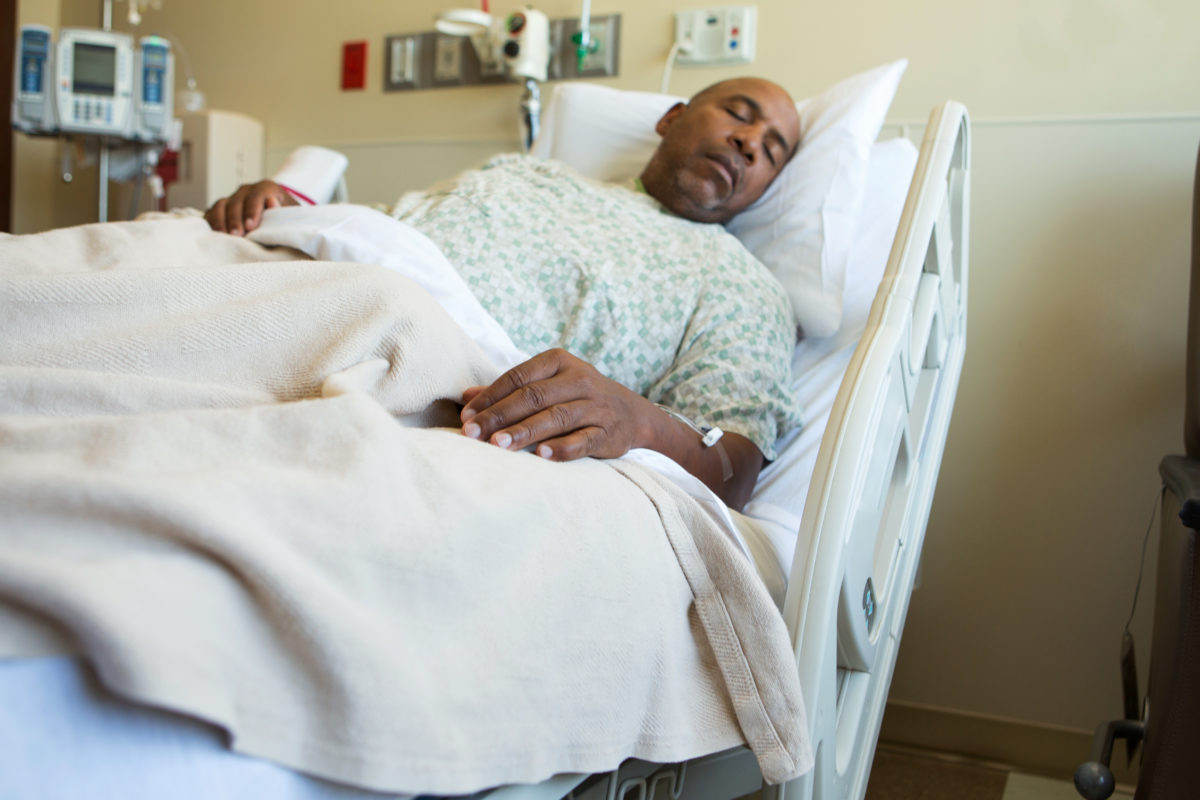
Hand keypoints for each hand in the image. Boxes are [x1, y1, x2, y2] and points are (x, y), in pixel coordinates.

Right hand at [204, 180, 298, 235]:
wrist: (278, 214)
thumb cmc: (286, 216)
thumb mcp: (290, 212)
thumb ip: (283, 209)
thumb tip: (272, 202)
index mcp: (265, 188)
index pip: (256, 196)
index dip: (252, 211)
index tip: (250, 226)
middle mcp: (246, 190)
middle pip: (236, 202)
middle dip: (235, 220)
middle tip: (236, 235)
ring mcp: (232, 198)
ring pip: (220, 206)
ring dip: (220, 221)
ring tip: (224, 237)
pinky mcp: (222, 208)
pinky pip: (211, 213)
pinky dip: (211, 223)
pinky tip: (213, 234)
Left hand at [459, 348, 765, 509]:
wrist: (635, 415)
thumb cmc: (578, 398)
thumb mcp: (549, 385)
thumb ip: (510, 390)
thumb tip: (465, 397)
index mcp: (560, 362)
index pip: (518, 377)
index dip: (491, 397)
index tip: (466, 417)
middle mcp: (579, 379)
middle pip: (533, 397)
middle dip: (500, 416)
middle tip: (472, 434)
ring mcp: (596, 406)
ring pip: (556, 417)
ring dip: (525, 432)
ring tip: (497, 445)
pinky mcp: (608, 432)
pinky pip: (583, 440)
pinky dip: (562, 448)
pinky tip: (541, 457)